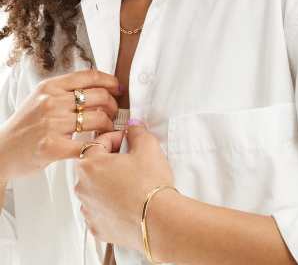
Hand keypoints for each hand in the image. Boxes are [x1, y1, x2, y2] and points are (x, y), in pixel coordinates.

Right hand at [0, 69, 120, 180]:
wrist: (1, 152)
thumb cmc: (25, 126)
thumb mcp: (40, 98)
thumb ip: (64, 90)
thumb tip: (98, 85)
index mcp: (50, 86)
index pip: (90, 75)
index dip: (110, 81)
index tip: (118, 89)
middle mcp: (51, 101)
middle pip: (99, 96)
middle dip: (113, 106)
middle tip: (114, 114)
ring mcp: (51, 124)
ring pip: (98, 118)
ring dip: (109, 125)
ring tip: (108, 130)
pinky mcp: (52, 147)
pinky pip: (87, 144)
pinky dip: (100, 145)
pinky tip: (100, 146)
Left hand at [75, 121, 175, 251]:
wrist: (157, 220)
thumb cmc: (149, 184)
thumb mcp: (148, 146)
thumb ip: (137, 131)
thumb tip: (133, 127)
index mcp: (90, 165)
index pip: (99, 141)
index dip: (117, 137)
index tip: (128, 140)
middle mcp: (83, 188)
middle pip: (95, 166)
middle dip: (112, 161)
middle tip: (133, 161)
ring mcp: (88, 210)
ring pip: (96, 189)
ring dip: (110, 183)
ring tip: (133, 183)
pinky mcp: (97, 227)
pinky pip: (101, 210)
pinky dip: (111, 204)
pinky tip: (129, 201)